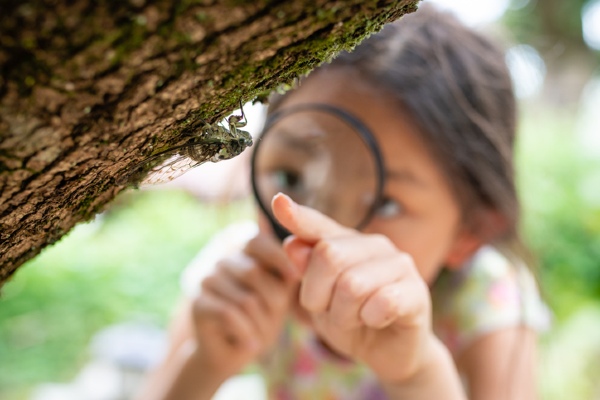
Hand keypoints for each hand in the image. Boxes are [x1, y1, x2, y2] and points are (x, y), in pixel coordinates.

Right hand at [191, 232, 298, 379]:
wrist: (232, 353)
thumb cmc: (262, 319)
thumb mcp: (280, 295)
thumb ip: (286, 273)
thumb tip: (296, 256)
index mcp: (242, 252)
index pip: (257, 241)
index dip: (276, 257)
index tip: (294, 278)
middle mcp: (222, 261)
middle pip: (253, 272)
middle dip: (273, 303)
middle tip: (276, 325)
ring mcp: (206, 280)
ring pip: (245, 299)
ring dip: (260, 325)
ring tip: (261, 338)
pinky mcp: (197, 303)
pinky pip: (228, 314)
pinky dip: (246, 333)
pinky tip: (251, 346)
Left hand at [272, 193, 433, 383]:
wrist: (388, 353)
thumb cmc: (351, 321)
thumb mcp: (319, 301)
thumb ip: (307, 273)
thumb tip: (291, 244)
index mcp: (346, 242)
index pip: (318, 226)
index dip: (298, 216)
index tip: (278, 201)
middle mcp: (374, 245)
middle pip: (329, 255)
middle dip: (318, 294)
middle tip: (329, 311)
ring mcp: (399, 264)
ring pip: (352, 285)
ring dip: (344, 315)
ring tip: (355, 319)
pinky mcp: (416, 290)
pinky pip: (382, 302)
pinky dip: (370, 320)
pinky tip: (377, 321)